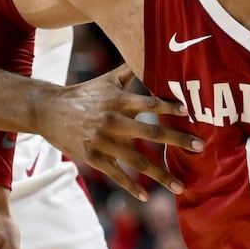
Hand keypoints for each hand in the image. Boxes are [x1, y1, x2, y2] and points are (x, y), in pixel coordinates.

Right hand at [39, 64, 203, 200]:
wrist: (50, 111)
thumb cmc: (84, 94)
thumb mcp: (107, 80)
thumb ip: (130, 71)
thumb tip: (149, 52)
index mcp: (119, 101)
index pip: (148, 103)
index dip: (168, 106)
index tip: (188, 111)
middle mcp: (113, 121)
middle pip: (150, 132)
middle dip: (177, 140)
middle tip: (200, 147)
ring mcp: (103, 142)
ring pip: (137, 161)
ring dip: (160, 174)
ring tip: (180, 187)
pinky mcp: (94, 157)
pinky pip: (116, 174)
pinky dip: (131, 186)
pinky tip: (146, 196)